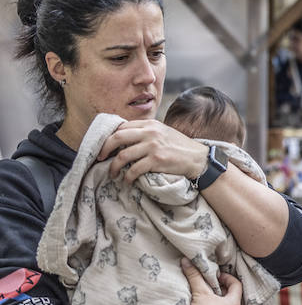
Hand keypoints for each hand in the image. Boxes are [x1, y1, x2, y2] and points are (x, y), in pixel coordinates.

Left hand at [99, 119, 216, 182]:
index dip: (109, 137)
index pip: (122, 127)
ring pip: (122, 156)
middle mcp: (150, 133)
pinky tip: (127, 181)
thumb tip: (123, 139)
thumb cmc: (179, 147)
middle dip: (104, 149)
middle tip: (100, 158)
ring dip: (113, 168)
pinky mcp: (156, 160)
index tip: (105, 148)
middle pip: (117, 138)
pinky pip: (133, 170)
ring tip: (113, 174)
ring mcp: (153, 146)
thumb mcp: (163, 132)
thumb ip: (146, 132)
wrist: (198, 158)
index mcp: (150, 124)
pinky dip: (127, 177)